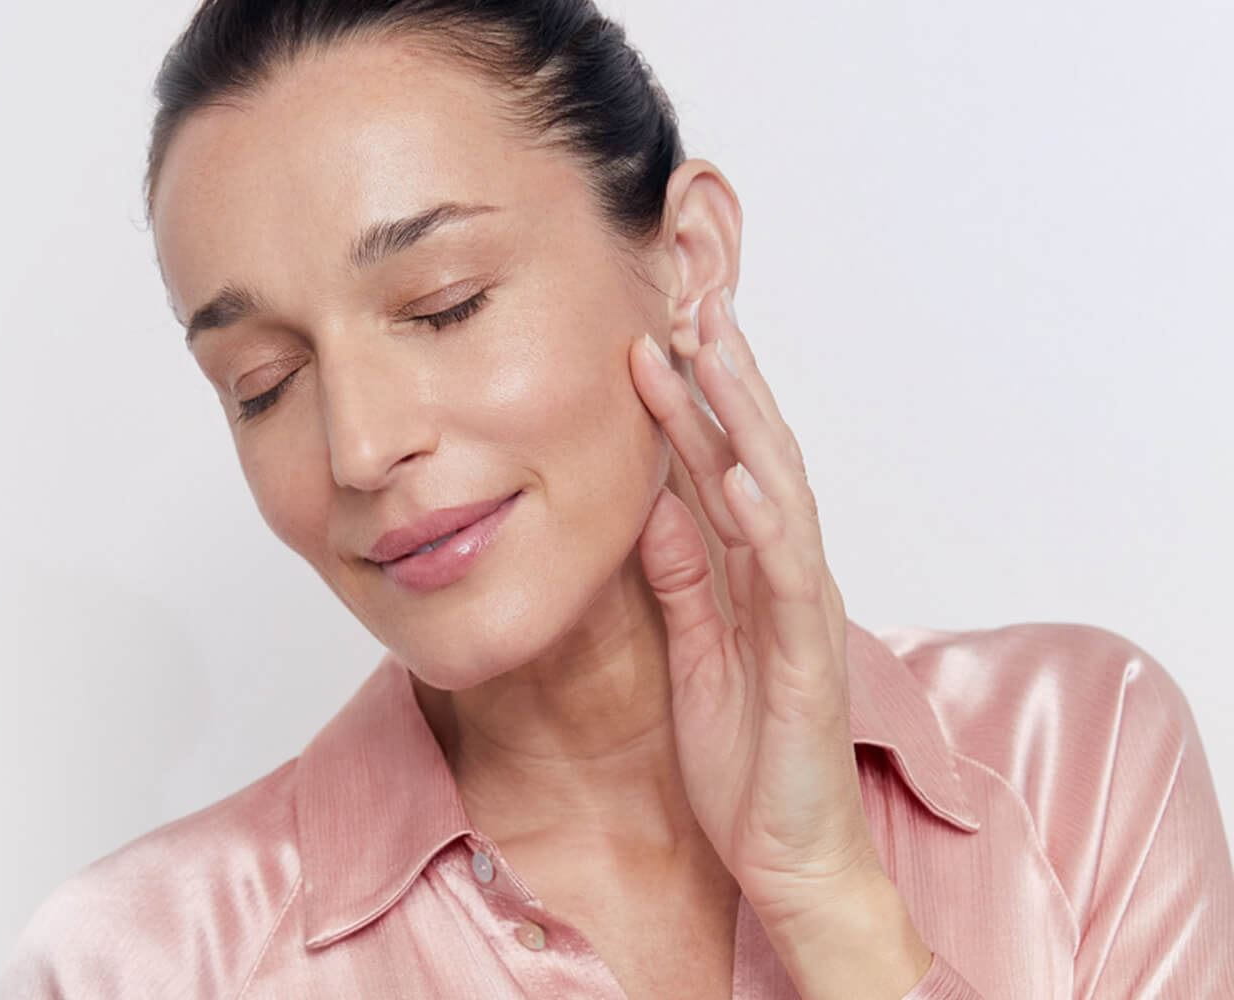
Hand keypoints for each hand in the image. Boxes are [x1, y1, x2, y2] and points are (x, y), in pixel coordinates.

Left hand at [625, 289, 931, 997]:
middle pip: (755, 454)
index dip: (685, 399)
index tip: (644, 333)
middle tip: (686, 297)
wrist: (786, 853)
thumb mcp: (693, 646)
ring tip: (715, 351)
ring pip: (778, 492)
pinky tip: (744, 475)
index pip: (716, 466)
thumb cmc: (745, 756)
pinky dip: (769, 521)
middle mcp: (783, 575)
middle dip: (722, 377)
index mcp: (749, 572)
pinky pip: (789, 578)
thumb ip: (680, 574)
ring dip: (746, 419)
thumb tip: (652, 500)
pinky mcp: (809, 657)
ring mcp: (802, 610)